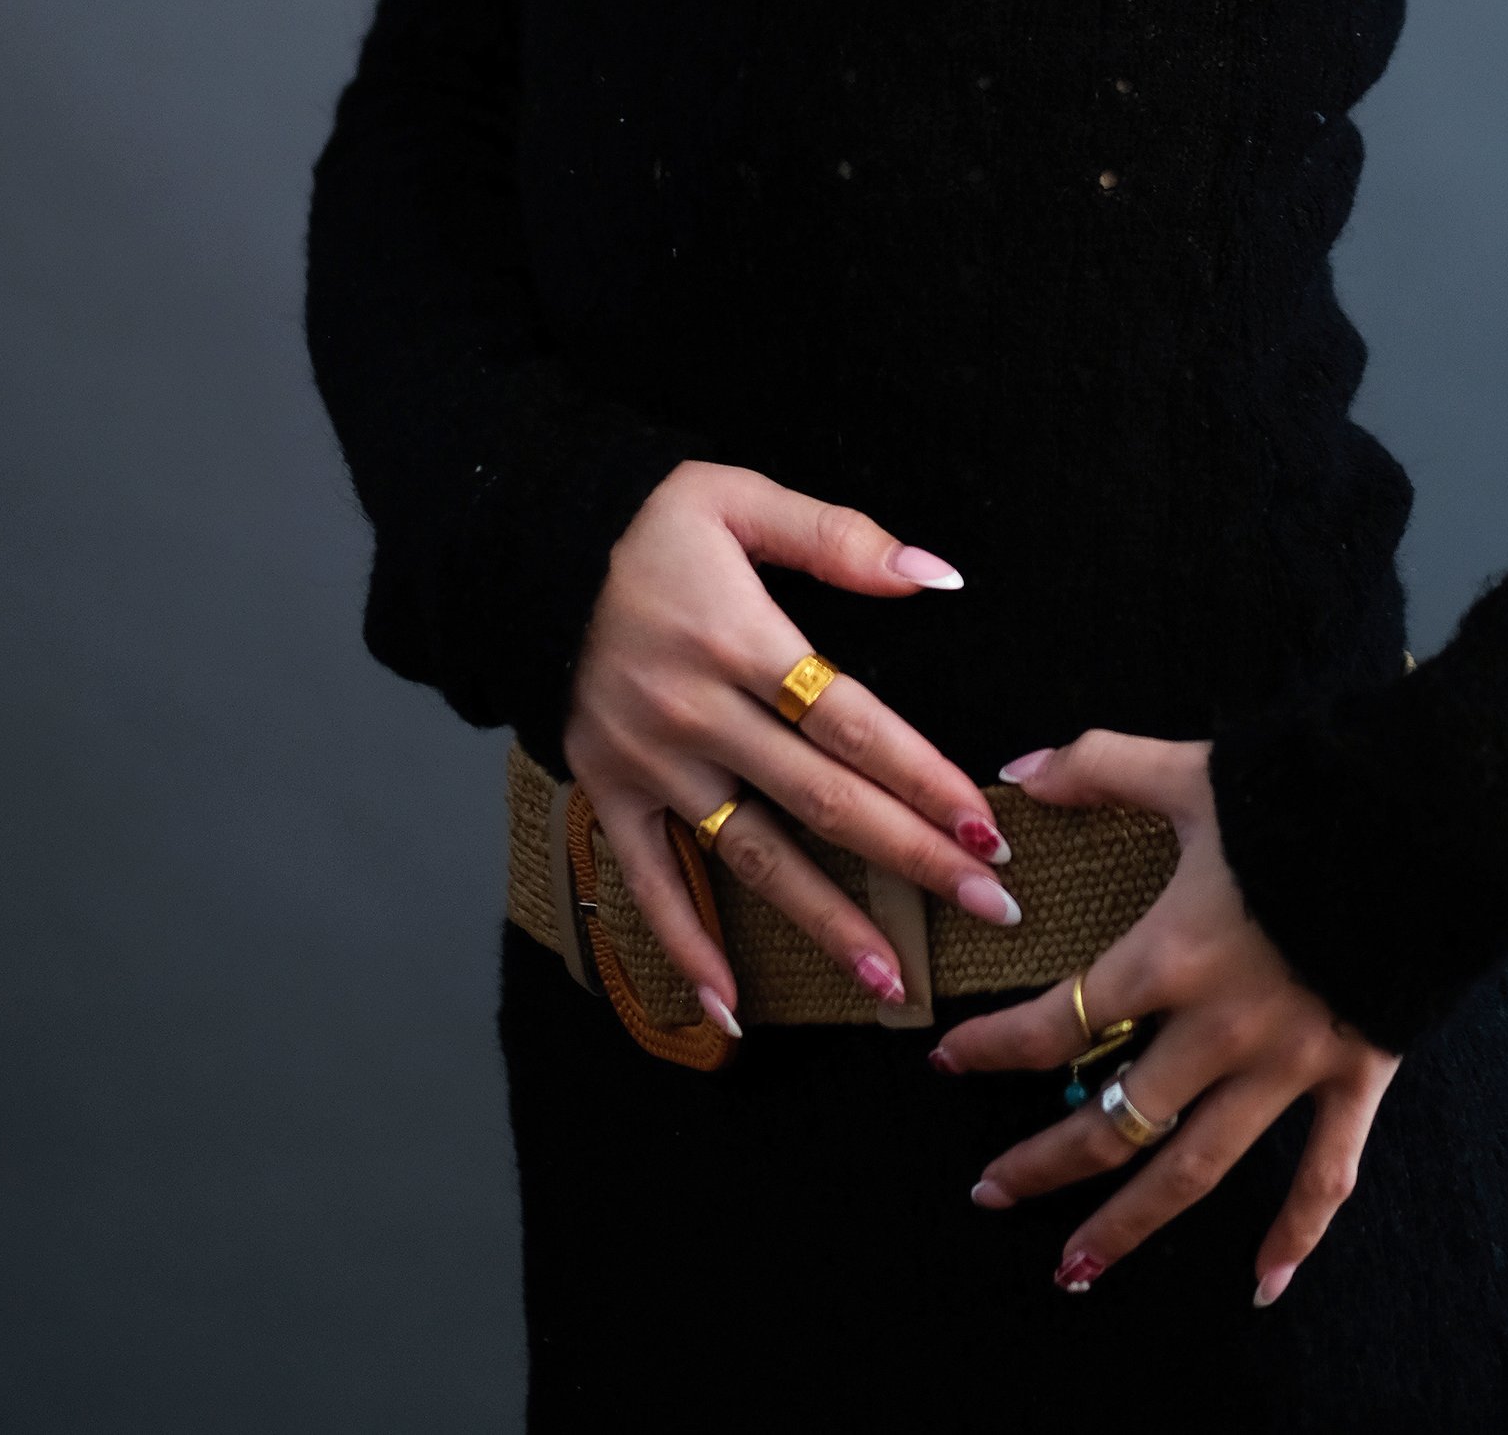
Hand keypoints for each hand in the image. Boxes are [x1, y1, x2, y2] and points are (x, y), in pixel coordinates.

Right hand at [560, 460, 1023, 1034]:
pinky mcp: (606, 791)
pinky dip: (685, 947)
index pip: (853, 723)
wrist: (521, 547)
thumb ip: (839, 538)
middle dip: (909, 858)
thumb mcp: (738, 499)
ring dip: (822, 922)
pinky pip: (648, 883)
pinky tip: (730, 1008)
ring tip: (890, 978)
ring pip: (751, 857)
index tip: (983, 828)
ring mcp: (650, 762)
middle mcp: (697, 713)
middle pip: (821, 800)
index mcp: (740, 639)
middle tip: (986, 907)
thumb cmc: (644, 521)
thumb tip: (936, 574)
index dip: (922, 778)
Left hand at [930, 731, 1398, 1303]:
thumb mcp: (1192, 770)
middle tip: (991, 1193)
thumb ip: (1099, 766)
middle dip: (1043, 1165)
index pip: (1058, 1023)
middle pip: (1113, 1121)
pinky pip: (1324, 1176)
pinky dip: (1295, 1235)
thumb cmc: (1306, 791)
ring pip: (1194, 1171)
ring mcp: (1289, 1064)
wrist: (1430, 815)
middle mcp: (1220, 1028)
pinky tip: (1260, 1285)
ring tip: (1072, 1270)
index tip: (950, 1064)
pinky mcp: (1355, 1076)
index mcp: (1171, 955)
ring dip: (1128, 1225)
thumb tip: (1017, 770)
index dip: (994, 1050)